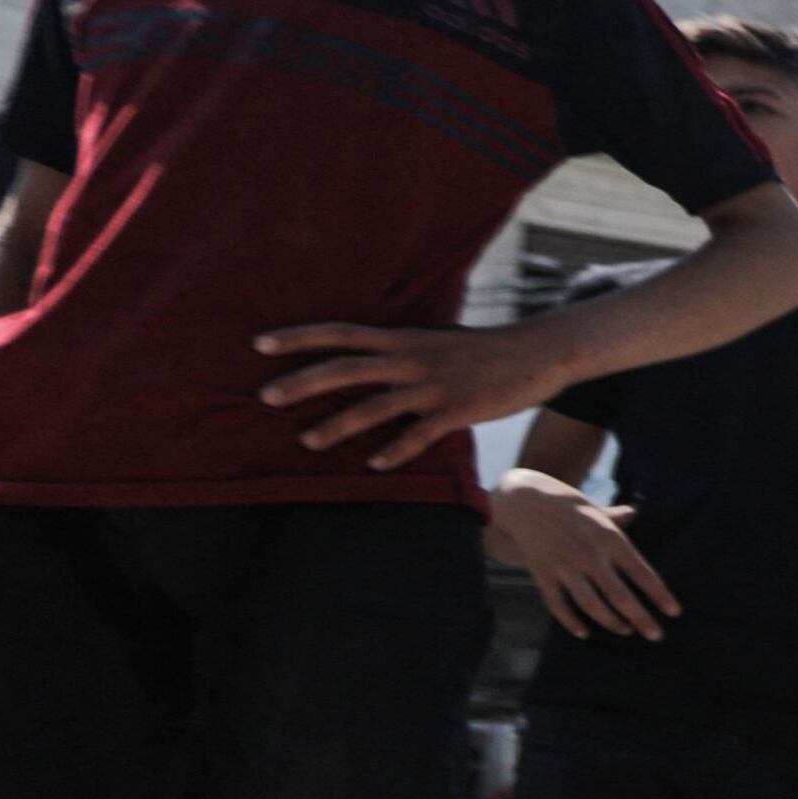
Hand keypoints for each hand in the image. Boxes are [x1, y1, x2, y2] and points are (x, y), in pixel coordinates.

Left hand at [257, 320, 567, 468]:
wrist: (537, 352)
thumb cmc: (483, 350)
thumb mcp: (437, 340)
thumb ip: (402, 351)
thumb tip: (367, 361)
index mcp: (404, 338)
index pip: (340, 333)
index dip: (299, 337)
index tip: (259, 344)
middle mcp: (412, 359)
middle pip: (345, 368)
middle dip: (302, 382)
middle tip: (266, 396)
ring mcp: (434, 385)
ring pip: (374, 406)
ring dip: (338, 425)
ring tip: (307, 441)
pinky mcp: (458, 410)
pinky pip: (419, 435)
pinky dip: (395, 451)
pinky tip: (375, 465)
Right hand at [495, 474, 676, 640]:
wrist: (523, 500)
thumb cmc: (567, 506)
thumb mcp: (596, 510)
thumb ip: (617, 518)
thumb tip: (634, 512)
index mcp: (609, 538)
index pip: (641, 572)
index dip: (659, 595)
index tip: (675, 612)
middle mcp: (589, 555)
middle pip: (619, 595)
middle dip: (640, 619)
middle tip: (657, 636)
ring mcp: (565, 566)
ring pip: (591, 605)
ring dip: (611, 622)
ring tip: (626, 632)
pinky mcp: (543, 574)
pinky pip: (558, 605)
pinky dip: (571, 622)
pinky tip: (585, 633)